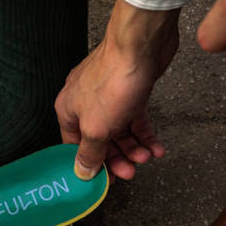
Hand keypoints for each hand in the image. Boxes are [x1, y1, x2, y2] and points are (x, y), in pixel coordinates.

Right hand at [54, 0, 179, 179]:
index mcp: (68, 111)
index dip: (90, 164)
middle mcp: (85, 104)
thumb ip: (90, 153)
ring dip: (134, 147)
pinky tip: (156, 146)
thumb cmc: (113, 81)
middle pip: (101, 140)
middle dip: (117, 157)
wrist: (140, 46)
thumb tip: (82, 172)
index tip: (105, 179)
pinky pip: (136, 119)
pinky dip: (145, 134)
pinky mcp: (130, 91)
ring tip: (147, 156)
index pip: (75, 146)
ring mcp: (108, 97)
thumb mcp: (96, 128)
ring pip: (120, 131)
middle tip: (130, 171)